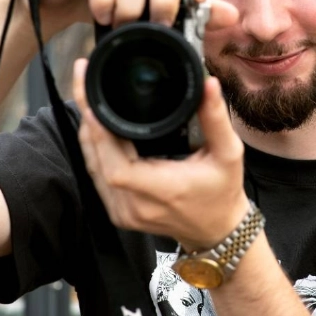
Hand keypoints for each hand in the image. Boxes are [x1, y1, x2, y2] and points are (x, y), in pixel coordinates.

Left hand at [72, 58, 249, 251]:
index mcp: (162, 191)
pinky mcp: (117, 213)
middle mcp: (136, 206)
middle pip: (97, 162)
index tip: (93, 105)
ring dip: (89, 136)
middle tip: (87, 90)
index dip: (100, 136)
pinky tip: (95, 130)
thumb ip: (216, 119)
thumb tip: (208, 84)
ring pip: (93, 168)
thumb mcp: (228, 154)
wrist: (216, 231)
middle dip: (89, 124)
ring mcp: (123, 212)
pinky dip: (94, 151)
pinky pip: (97, 177)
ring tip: (89, 102)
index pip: (117, 167)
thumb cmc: (222, 192)